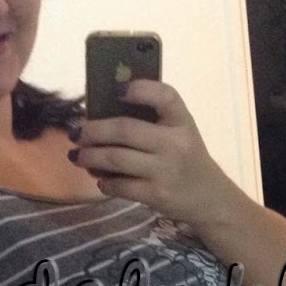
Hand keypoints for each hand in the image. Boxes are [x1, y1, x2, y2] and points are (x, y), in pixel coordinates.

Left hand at [71, 81, 236, 228]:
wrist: (208, 197)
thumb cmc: (185, 157)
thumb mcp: (179, 131)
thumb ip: (152, 118)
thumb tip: (100, 112)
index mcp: (182, 121)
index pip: (166, 96)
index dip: (141, 89)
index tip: (119, 90)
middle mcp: (175, 143)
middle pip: (125, 130)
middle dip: (93, 131)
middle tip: (77, 133)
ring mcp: (165, 171)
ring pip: (116, 159)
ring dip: (90, 157)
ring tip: (77, 157)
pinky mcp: (156, 195)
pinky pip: (120, 186)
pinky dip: (104, 182)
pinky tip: (100, 179)